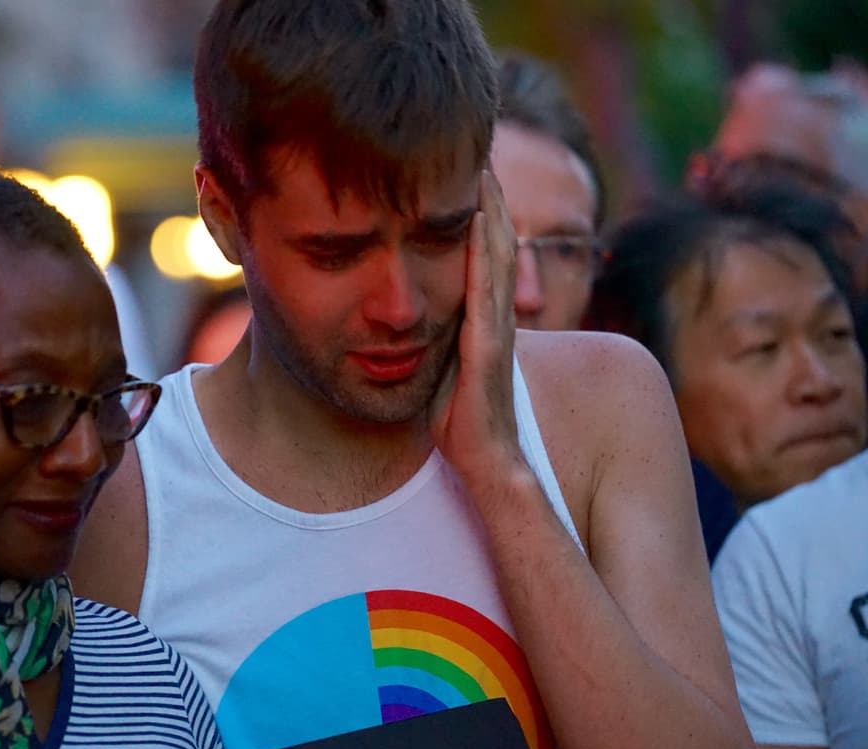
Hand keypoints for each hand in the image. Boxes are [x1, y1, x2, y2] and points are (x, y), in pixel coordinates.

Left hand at [429, 170, 524, 479]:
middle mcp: (492, 312)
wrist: (486, 462)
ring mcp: (495, 326)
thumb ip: (426, 336)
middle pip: (493, 238)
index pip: (479, 248)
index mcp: (479, 314)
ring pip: (495, 253)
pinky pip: (486, 286)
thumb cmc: (458, 421)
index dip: (475, 207)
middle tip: (478, 144)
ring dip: (491, 208)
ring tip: (482, 161)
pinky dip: (484, 248)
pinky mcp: (490, 345)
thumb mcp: (436, 365)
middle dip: (488, 193)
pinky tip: (478, 214)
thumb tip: (393, 317)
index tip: (463, 164)